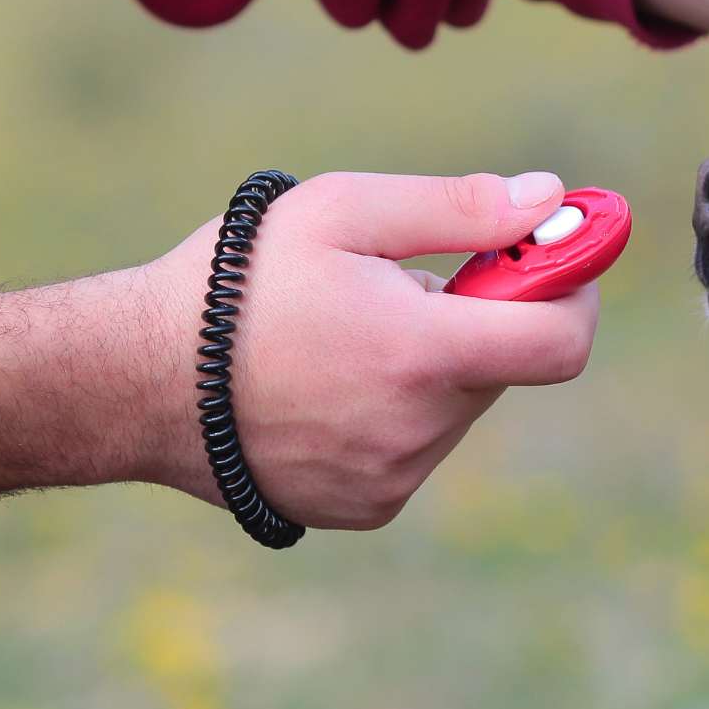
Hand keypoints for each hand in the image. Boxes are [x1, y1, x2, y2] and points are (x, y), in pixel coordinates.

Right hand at [139, 171, 598, 528]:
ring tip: (346, 338)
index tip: (559, 256)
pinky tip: (330, 386)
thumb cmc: (236, 282)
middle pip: (507, 365)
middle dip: (482, 317)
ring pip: (460, 406)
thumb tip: (554, 199)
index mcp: (423, 354)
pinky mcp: (368, 508)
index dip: (575, 291)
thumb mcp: (343, 211)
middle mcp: (418, 429)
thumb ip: (460, 206)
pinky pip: (420, 446)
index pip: (562, 342)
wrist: (133, 382)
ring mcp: (394, 477)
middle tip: (405, 286)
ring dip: (436, 366)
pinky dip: (400, 411)